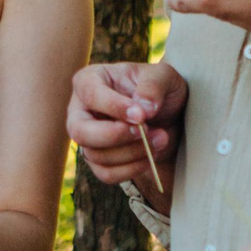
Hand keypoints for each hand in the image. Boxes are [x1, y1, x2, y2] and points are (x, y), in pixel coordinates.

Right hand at [67, 61, 186, 191]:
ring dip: (133, 151)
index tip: (142, 115)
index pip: (90, 94)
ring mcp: (87, 137)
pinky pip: (106, 174)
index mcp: (89, 80)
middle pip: (80, 131)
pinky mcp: (98, 160)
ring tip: (161, 138)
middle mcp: (80, 110)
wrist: (170, 114)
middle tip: (144, 131)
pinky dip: (131, 169)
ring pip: (96, 155)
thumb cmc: (159, 88)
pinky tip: (151, 156)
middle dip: (114, 136)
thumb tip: (142, 109)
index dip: (114, 106)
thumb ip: (153, 86)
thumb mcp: (164, 76)